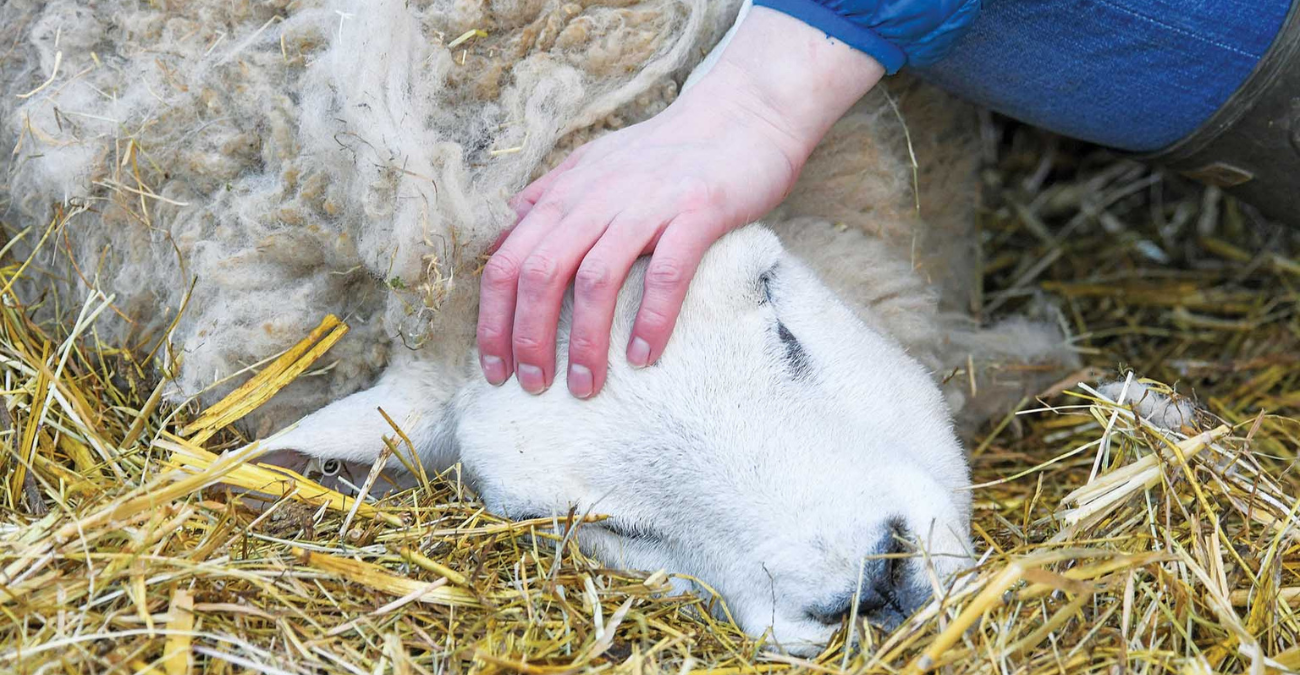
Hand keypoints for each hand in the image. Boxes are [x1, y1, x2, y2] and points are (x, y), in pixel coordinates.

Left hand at [476, 7, 883, 397]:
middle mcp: (596, 198)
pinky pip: (667, 273)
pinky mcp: (697, 213)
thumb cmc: (667, 151)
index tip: (495, 368)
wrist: (743, 116)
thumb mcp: (594, 166)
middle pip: (540, 274)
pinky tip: (644, 357)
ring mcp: (646, 205)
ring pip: (595, 279)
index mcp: (566, 194)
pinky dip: (651, 319)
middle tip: (532, 386)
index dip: (492, 320)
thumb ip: (549, 198)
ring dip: (585, 340)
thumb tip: (505, 234)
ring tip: (584, 384)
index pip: (506, 261)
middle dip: (529, 338)